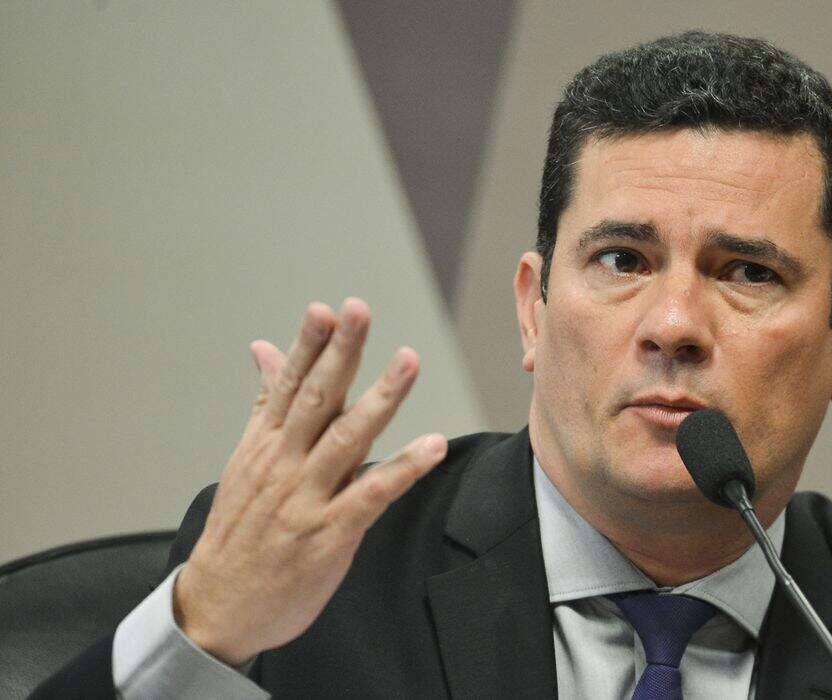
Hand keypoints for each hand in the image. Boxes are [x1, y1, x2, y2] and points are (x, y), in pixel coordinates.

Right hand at [172, 298, 445, 665]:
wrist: (217, 608)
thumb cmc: (238, 532)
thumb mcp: (245, 461)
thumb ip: (265, 403)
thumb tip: (264, 349)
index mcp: (264, 444)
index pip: (287, 384)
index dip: (308, 345)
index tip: (327, 310)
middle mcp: (283, 464)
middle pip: (316, 399)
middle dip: (340, 352)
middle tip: (359, 311)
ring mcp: (306, 499)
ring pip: (347, 438)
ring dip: (380, 398)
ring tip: (407, 360)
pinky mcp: (330, 534)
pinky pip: (371, 495)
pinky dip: (403, 469)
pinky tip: (432, 445)